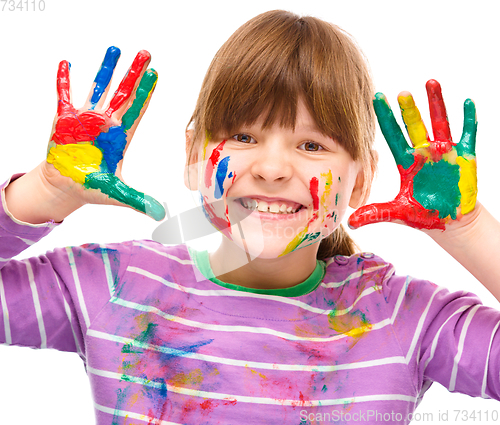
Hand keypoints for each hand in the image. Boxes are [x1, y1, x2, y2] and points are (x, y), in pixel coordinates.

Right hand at [43, 46, 164, 220]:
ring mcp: (86, 118)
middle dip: (134, 74)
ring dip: (107, 70)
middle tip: (146, 53)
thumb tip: (161, 214)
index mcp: (121, 137)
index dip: (145, 93)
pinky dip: (65, 81)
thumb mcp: (116, 194)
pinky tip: (66, 64)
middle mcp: (106, 123)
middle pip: (123, 93)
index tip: (155, 74)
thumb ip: (138, 201)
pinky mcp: (64, 120)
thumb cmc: (92, 188)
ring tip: (117, 48)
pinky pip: (64, 95)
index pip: (137, 110)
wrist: (66, 187)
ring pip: (98, 88)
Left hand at [348, 79, 476, 230]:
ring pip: (439, 123)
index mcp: (407, 163)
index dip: (385, 119)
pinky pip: (468, 134)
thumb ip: (375, 214)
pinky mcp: (465, 157)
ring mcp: (445, 152)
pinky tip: (467, 102)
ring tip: (430, 82)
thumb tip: (349, 223)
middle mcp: (424, 153)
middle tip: (400, 93)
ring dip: (436, 103)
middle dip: (407, 110)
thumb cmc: (424, 214)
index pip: (393, 136)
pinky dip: (468, 119)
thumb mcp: (397, 213)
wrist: (450, 222)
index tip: (376, 98)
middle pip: (414, 126)